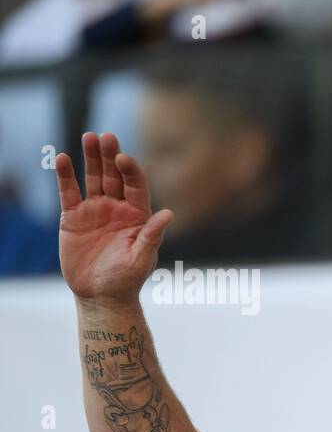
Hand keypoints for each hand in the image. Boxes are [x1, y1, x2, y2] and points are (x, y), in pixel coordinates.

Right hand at [56, 132, 172, 307]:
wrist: (101, 296)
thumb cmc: (127, 280)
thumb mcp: (142, 258)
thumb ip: (152, 235)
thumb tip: (169, 214)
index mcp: (138, 215)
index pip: (136, 186)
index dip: (131, 171)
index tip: (124, 158)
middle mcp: (117, 208)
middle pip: (114, 176)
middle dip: (111, 156)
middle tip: (107, 136)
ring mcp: (95, 210)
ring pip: (93, 178)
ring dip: (91, 158)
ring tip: (88, 137)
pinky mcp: (73, 217)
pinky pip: (69, 192)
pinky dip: (65, 176)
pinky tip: (62, 159)